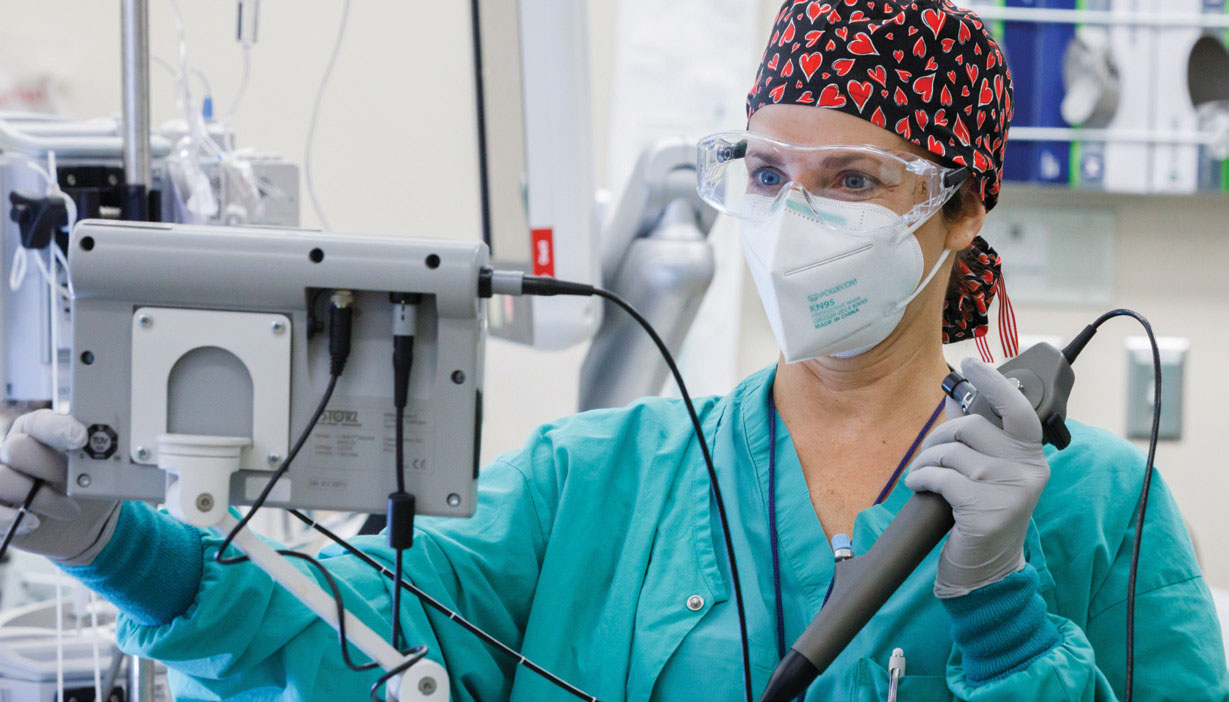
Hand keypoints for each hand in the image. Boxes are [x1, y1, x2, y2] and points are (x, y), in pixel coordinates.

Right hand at [0, 410, 119, 564]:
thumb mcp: (102, 468)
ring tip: (69, 510)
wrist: (89, 523)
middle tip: (73, 480)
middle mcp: (14, 452)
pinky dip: (10, 519)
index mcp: (39, 433)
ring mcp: (2, 479)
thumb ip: (99, 452)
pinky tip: (35, 523)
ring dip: (40, 497)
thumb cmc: (92, 486)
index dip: (58, 428)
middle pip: (17, 448)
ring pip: (2, 479)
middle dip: (50, 466)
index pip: (39, 422)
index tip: (80, 438)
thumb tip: (107, 442)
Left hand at [904, 358, 1049, 597]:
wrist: (986, 570)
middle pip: (970, 428)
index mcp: (1031, 457)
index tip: (970, 363)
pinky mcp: (987, 511)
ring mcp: (1010, 491)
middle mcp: (1028, 470)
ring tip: (921, 475)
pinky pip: (940, 477)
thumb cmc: (982, 515)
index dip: (993, 382)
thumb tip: (953, 399)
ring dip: (925, 461)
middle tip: (927, 455)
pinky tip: (917, 486)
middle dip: (937, 438)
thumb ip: (979, 440)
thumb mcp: (989, 474)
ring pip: (951, 453)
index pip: (1018, 409)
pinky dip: (920, 478)